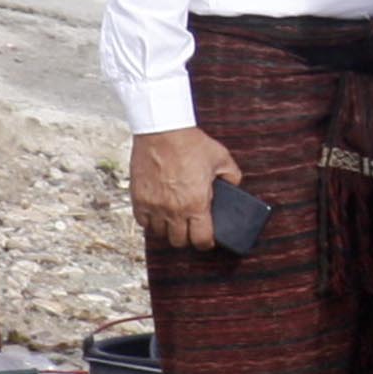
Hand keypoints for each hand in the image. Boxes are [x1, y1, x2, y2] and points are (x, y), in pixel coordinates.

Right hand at [129, 128, 240, 250]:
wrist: (162, 131)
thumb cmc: (191, 144)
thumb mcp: (222, 159)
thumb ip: (232, 176)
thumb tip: (234, 187)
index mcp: (196, 204)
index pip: (201, 240)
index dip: (207, 243)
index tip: (208, 239)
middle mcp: (174, 210)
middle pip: (179, 241)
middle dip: (188, 238)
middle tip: (192, 228)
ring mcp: (154, 205)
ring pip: (159, 233)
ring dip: (168, 230)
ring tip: (174, 220)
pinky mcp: (138, 198)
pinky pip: (142, 222)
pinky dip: (150, 221)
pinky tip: (158, 213)